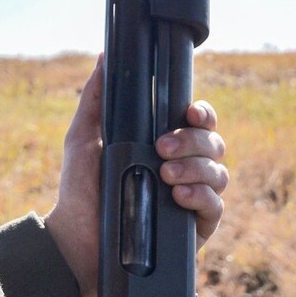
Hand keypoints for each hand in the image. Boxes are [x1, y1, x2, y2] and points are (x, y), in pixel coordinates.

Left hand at [44, 55, 230, 296]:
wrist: (76, 241)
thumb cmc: (81, 189)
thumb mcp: (84, 138)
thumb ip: (97, 97)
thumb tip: (105, 55)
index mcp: (166, 144)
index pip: (199, 121)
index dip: (202, 112)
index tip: (188, 111)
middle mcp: (185, 168)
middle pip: (213, 143)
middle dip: (192, 141)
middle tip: (161, 148)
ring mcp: (193, 198)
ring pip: (219, 173)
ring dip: (195, 168)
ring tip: (166, 174)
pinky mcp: (196, 228)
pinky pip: (216, 207)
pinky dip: (201, 197)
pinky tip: (178, 196)